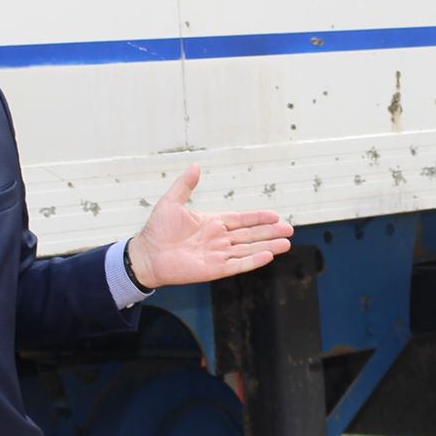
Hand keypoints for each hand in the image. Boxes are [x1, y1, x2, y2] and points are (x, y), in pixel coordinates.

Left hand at [127, 164, 294, 288]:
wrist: (146, 254)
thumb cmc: (157, 229)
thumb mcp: (172, 202)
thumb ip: (186, 185)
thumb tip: (195, 165)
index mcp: (213, 223)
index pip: (241, 220)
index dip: (258, 217)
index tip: (275, 215)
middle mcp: (219, 239)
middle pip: (250, 235)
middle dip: (270, 232)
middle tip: (289, 229)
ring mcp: (218, 255)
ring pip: (248, 250)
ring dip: (267, 246)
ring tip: (286, 244)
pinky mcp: (214, 270)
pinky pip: (237, 265)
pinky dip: (253, 261)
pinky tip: (268, 256)